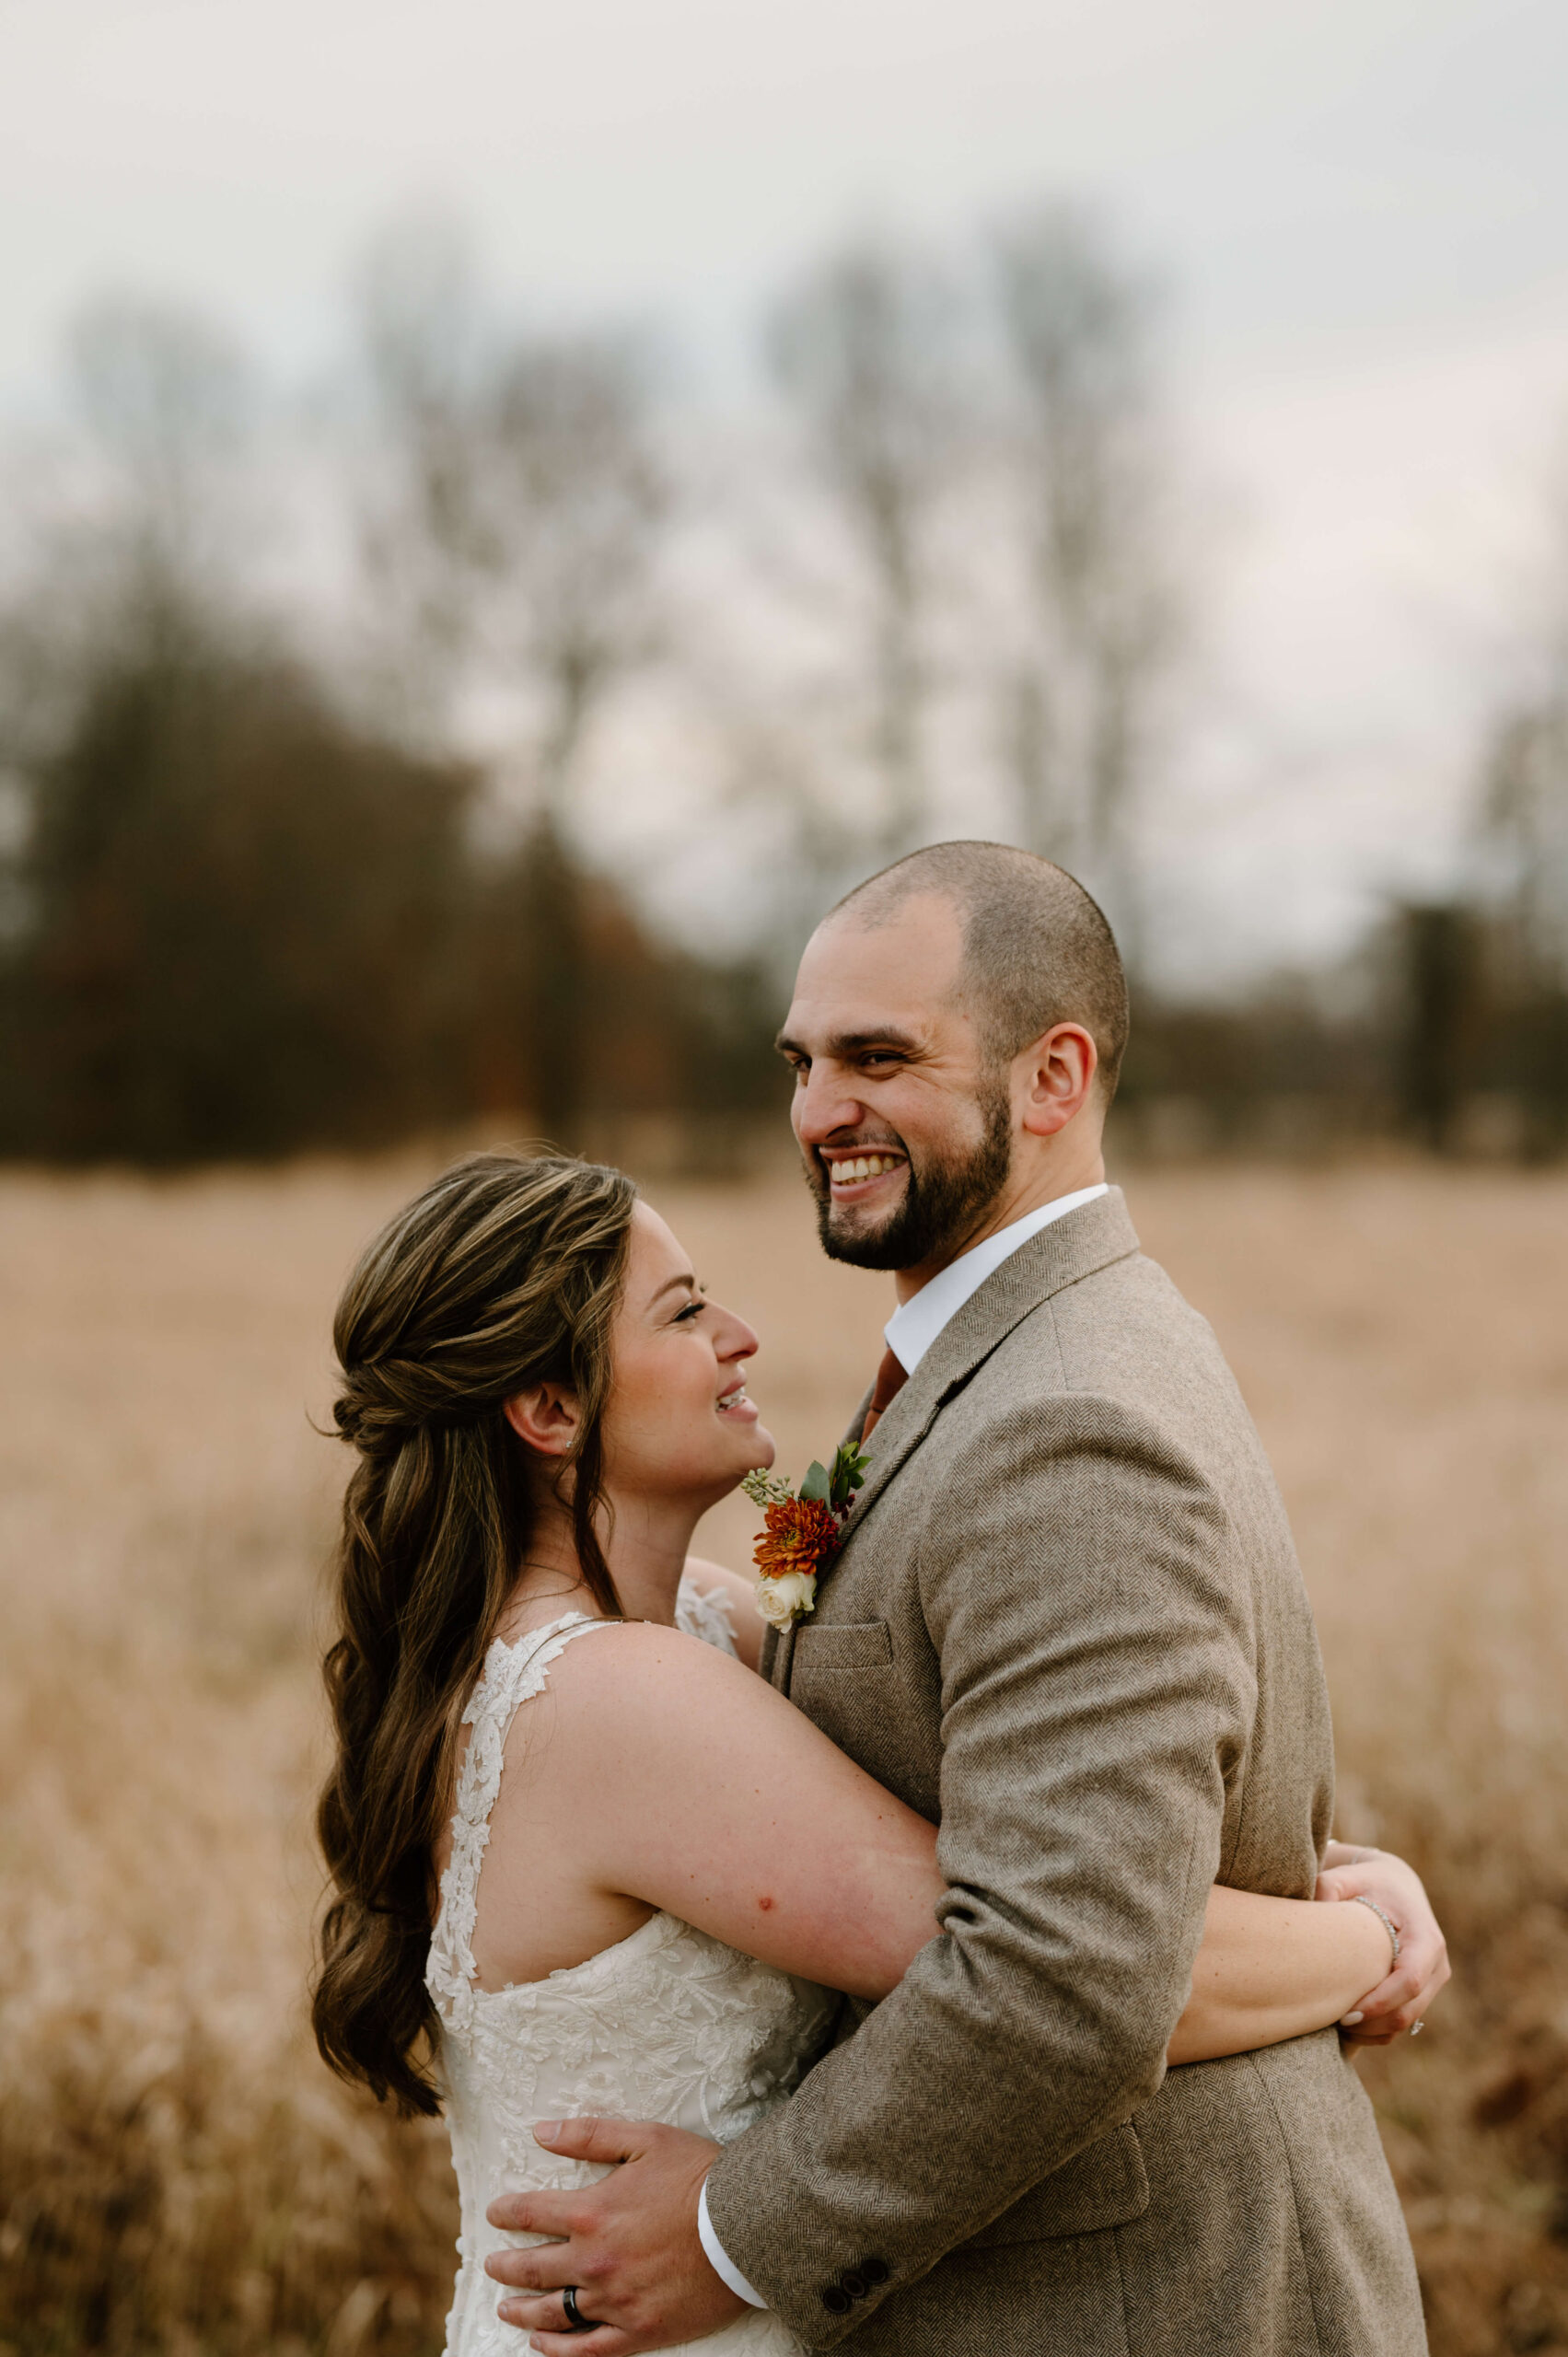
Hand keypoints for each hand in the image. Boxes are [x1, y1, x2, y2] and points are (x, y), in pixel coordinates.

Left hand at [483, 2118, 745, 2354]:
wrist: (747, 2226)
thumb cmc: (700, 2177)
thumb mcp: (646, 2138)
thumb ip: (589, 2135)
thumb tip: (540, 2131)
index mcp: (592, 2212)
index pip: (530, 2213)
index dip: (506, 2212)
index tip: (495, 2213)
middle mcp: (594, 2261)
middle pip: (532, 2269)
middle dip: (505, 2266)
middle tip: (491, 2264)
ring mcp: (614, 2301)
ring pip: (552, 2313)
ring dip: (521, 2310)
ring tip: (505, 2308)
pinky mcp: (638, 2331)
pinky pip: (586, 2349)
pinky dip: (557, 2350)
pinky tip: (540, 2344)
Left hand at [1316, 1841, 1450, 2044]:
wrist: (1397, 1886)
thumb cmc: (1369, 1882)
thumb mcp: (1349, 1876)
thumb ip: (1329, 1886)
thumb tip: (1314, 1909)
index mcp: (1426, 1938)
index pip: (1410, 1980)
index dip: (1380, 2002)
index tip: (1345, 2013)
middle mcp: (1437, 1965)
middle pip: (1409, 2010)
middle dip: (1372, 2023)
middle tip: (1332, 2022)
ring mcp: (1434, 1983)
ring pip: (1407, 2023)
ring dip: (1372, 2031)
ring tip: (1334, 2022)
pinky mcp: (1425, 1994)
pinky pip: (1404, 2025)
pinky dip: (1377, 2032)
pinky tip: (1347, 2025)